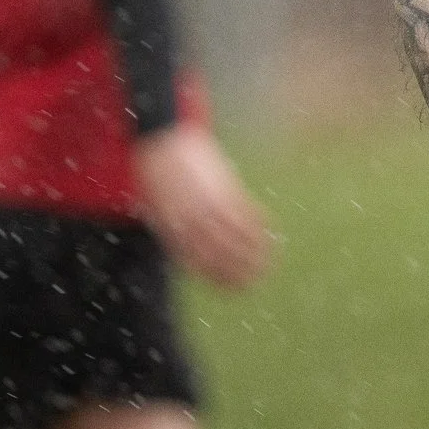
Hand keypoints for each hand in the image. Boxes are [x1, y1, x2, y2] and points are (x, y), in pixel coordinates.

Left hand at [135, 122, 270, 288]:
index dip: (218, 277)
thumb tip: (192, 259)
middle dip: (240, 268)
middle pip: (220, 250)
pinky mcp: (224, 181)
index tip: (233, 288)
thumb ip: (176, 233)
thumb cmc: (158, 177)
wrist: (162, 140)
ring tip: (269, 262)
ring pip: (236, 231)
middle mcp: (193, 217)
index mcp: (174, 226)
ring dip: (255, 249)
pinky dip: (258, 220)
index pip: (199, 260)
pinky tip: (269, 229)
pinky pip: (244, 206)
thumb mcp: (158, 209)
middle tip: (256, 281)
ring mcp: (210, 199)